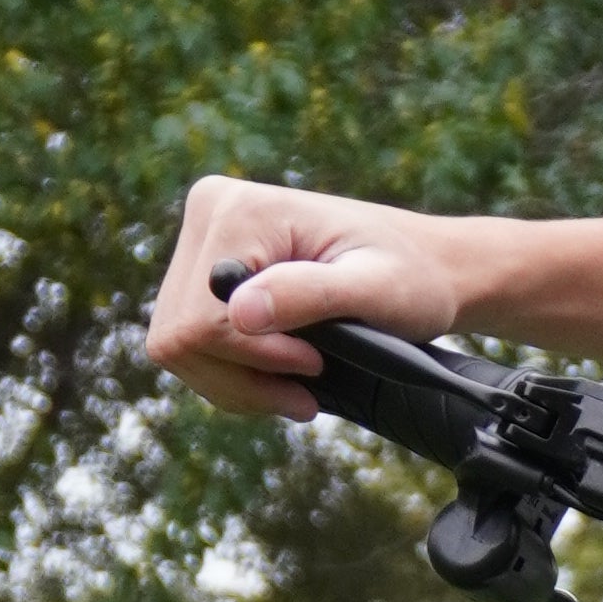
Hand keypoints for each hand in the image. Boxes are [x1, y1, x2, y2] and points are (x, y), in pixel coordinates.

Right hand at [149, 177, 469, 417]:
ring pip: (178, 348)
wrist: (424, 267)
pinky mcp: (203, 274)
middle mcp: (208, 215)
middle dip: (242, 380)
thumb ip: (309, 296)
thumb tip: (239, 313)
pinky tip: (282, 377)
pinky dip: (234, 376)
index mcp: (238, 210)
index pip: (200, 320)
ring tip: (299, 388)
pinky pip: (191, 346)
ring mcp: (200, 244)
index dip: (254, 359)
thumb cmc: (412, 277)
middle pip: (179, 337)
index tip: (315, 363)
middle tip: (305, 391)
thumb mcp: (375, 290)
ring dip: (239, 384)